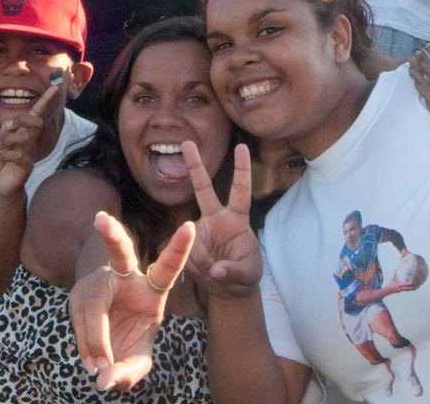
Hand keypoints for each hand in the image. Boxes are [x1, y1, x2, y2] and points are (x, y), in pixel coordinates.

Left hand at [0, 83, 59, 197]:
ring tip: (0, 147)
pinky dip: (3, 154)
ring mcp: (30, 153)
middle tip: (8, 126)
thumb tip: (10, 124)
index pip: (37, 114)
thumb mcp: (0, 144)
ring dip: (7, 139)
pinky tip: (0, 159)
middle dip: (22, 120)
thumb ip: (5, 132)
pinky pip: (16, 154)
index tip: (54, 86)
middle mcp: (31, 142)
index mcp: (26, 134)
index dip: (45, 100)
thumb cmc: (4, 163)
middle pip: (36, 122)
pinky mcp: (26, 166)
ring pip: (24, 137)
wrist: (5, 185)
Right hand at [70, 212, 193, 391]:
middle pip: (120, 252)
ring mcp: (99, 283)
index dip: (179, 249)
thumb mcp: (137, 359)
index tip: (189, 226)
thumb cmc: (129, 342)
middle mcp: (125, 279)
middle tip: (100, 220)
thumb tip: (104, 379)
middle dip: (112, 235)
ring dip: (93, 338)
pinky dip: (83, 345)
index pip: (168, 268)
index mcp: (152, 290)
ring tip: (97, 368)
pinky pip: (79, 318)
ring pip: (93, 303)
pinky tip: (89, 362)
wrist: (102, 340)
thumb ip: (128, 371)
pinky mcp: (79, 295)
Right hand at [183, 142, 261, 298]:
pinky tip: (203, 275)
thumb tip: (217, 270)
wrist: (227, 288)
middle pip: (204, 189)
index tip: (242, 146)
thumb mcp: (247, 276)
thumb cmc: (244, 274)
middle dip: (195, 165)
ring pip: (190, 235)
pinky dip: (193, 268)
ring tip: (214, 275)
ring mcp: (199, 230)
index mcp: (236, 220)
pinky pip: (182, 253)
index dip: (241, 170)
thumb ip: (234, 273)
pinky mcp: (186, 243)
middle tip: (186, 142)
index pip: (240, 191)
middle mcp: (215, 219)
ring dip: (201, 259)